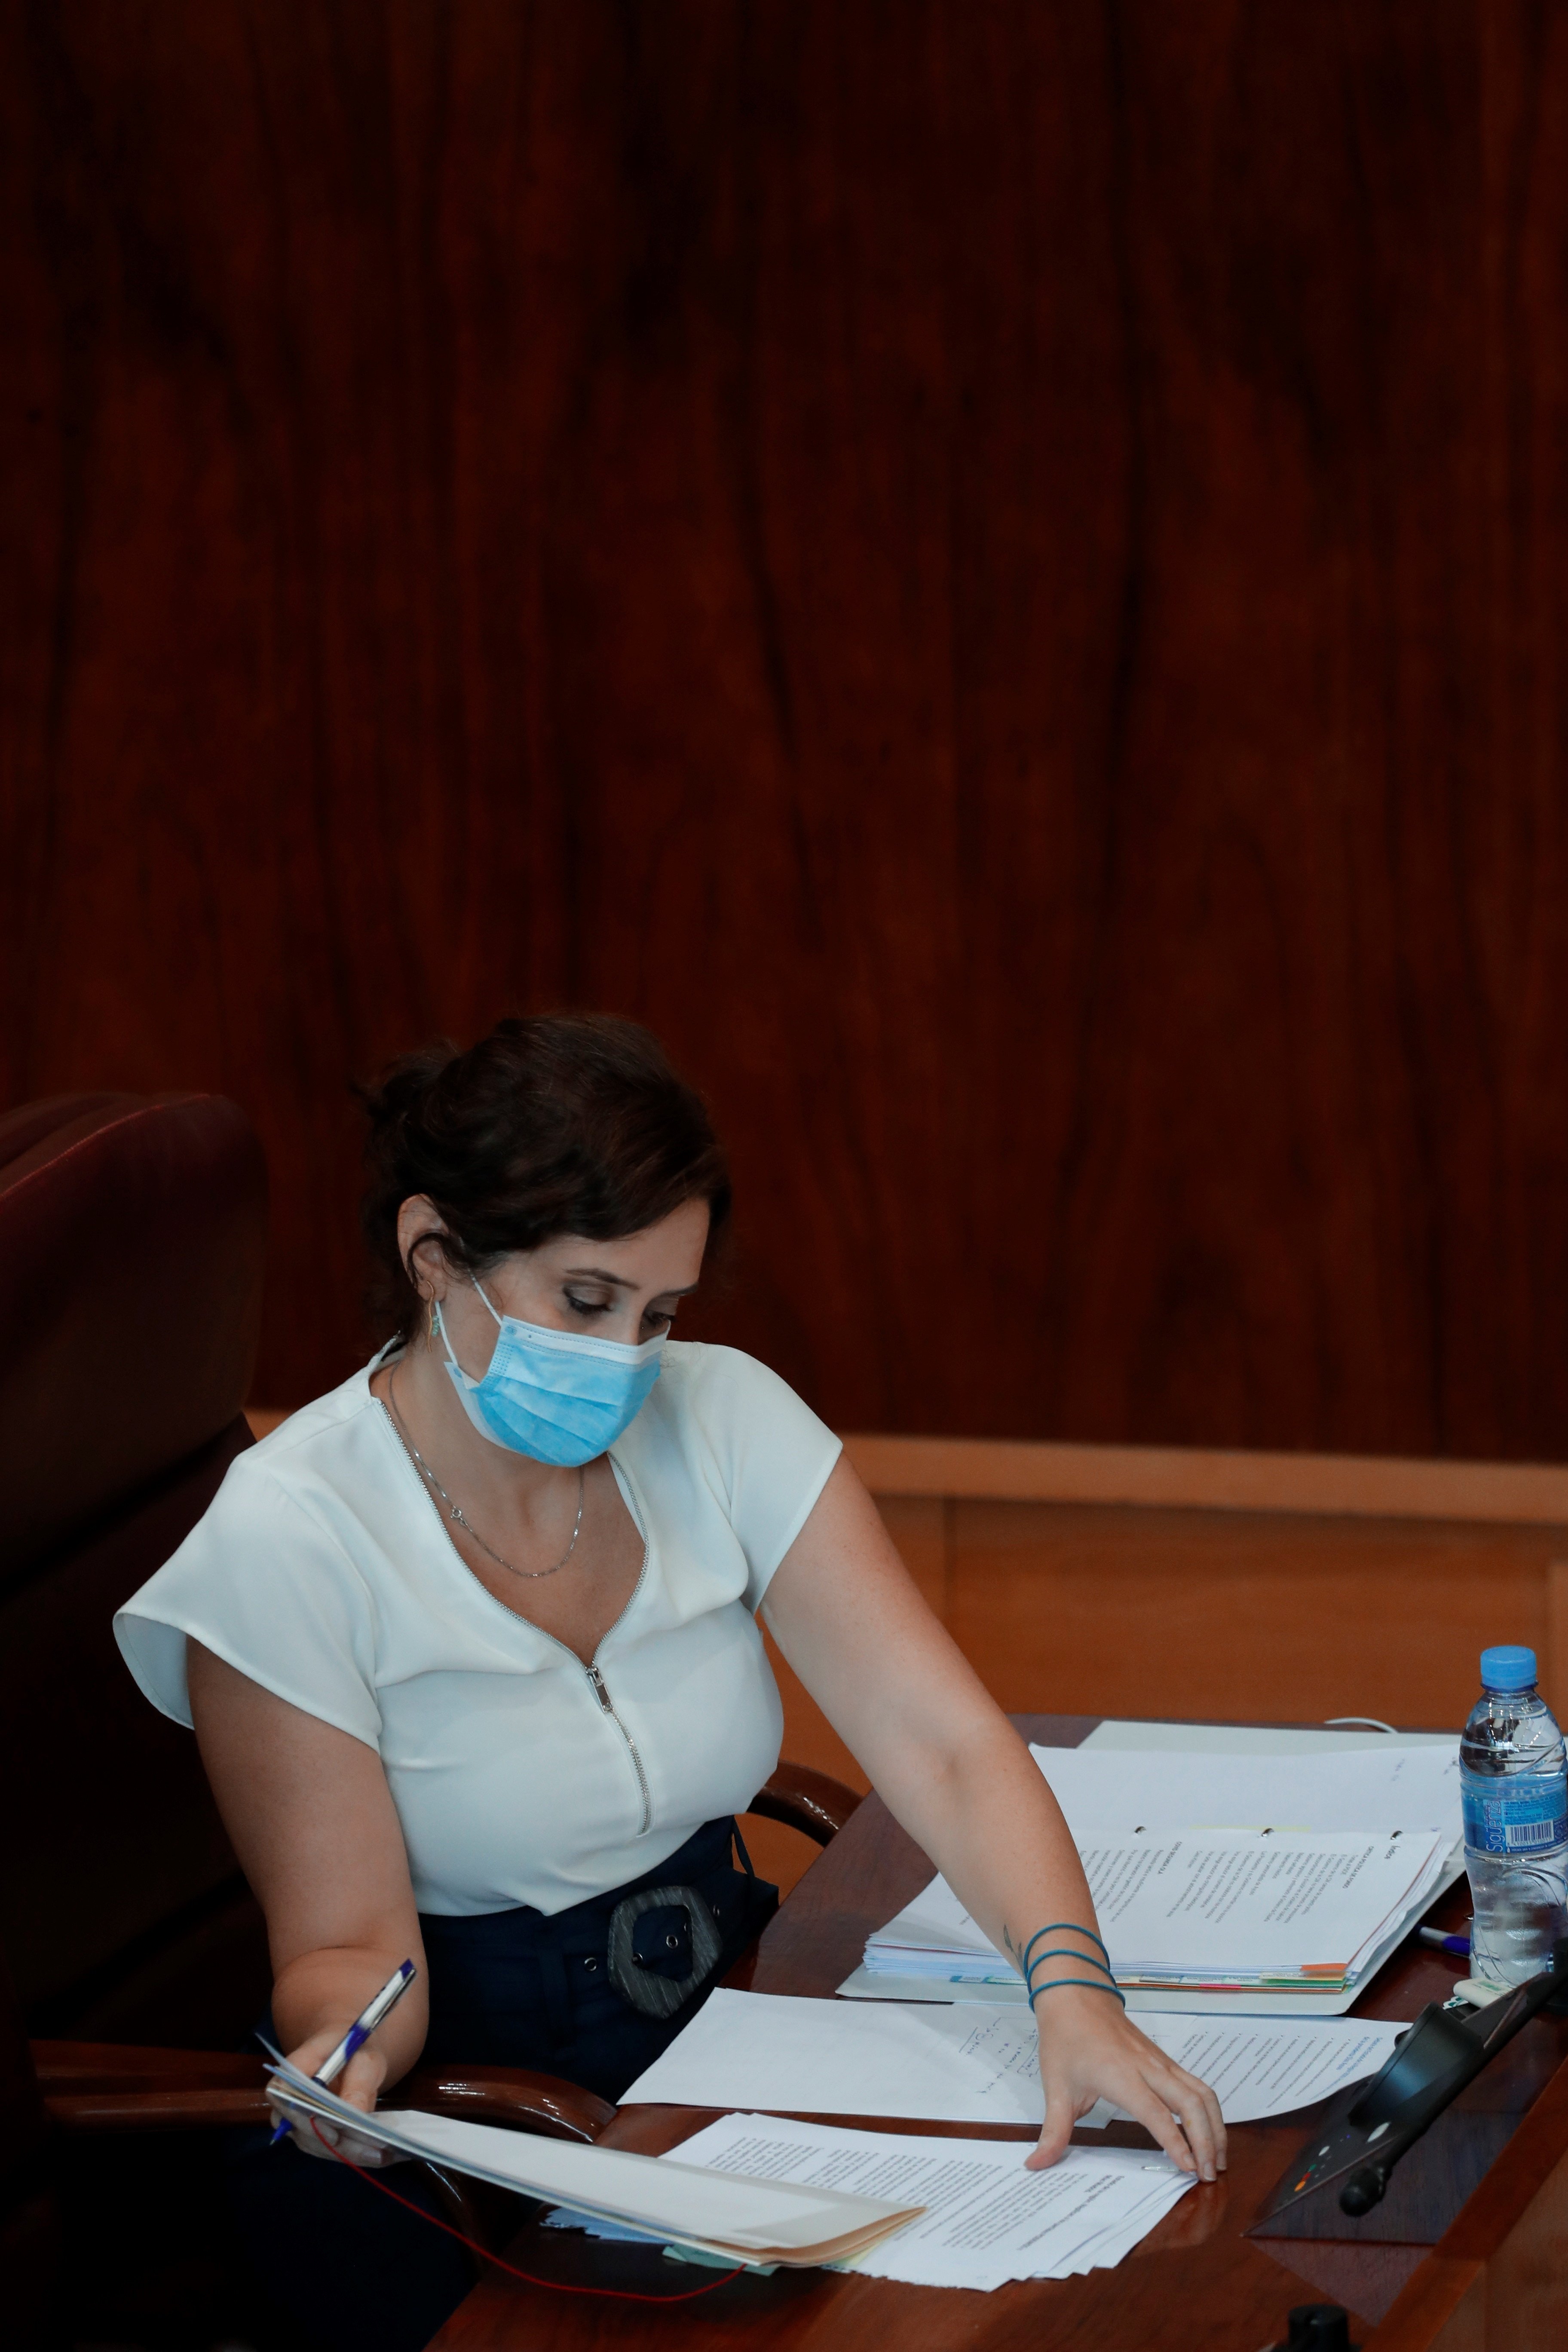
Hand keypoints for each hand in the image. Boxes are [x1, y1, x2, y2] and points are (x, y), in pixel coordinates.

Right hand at [268, 2025, 402, 2165]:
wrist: (351, 2050)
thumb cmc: (353, 2047)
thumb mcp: (363, 2059)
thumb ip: (357, 2085)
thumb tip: (353, 2114)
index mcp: (291, 2073)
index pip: (286, 2101)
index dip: (306, 2119)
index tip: (335, 2132)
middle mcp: (287, 2102)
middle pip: (303, 2131)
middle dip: (339, 2144)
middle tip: (373, 2151)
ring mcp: (298, 2121)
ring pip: (317, 2145)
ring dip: (349, 2153)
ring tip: (382, 2155)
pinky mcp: (314, 2133)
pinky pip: (329, 2148)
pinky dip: (353, 2153)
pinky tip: (380, 2155)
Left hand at [1027, 1987, 1225, 2181]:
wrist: (1075, 1994)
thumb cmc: (1065, 2038)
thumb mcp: (1055, 2088)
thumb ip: (1053, 2132)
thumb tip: (1037, 2165)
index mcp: (1121, 2076)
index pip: (1156, 2113)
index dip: (1176, 2142)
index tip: (1190, 2169)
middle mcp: (1148, 2068)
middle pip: (1191, 2103)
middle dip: (1206, 2141)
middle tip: (1209, 2176)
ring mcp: (1160, 2062)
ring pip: (1201, 2093)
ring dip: (1214, 2126)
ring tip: (1218, 2160)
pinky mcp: (1165, 2061)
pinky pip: (1197, 2085)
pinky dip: (1208, 2111)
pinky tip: (1208, 2132)